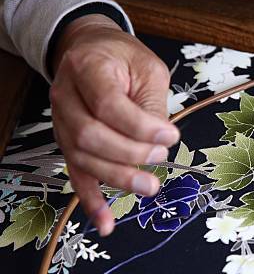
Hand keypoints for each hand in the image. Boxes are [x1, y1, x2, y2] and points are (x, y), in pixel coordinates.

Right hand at [50, 14, 179, 235]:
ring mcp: (61, 122)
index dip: (141, 127)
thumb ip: (151, 104)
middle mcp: (65, 96)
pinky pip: (76, 175)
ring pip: (82, 158)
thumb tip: (160, 142)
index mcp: (87, 68)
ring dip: (117, 178)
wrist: (92, 50)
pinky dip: (91, 201)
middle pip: (90, 136)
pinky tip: (107, 223)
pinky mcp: (67, 143)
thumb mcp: (149, 69)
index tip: (171, 136)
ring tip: (149, 186)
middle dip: (130, 153)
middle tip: (161, 156)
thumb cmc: (124, 58)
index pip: (109, 105)